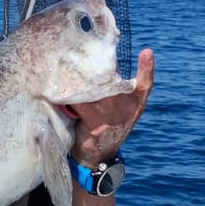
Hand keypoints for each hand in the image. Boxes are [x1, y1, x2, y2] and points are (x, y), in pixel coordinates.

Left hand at [67, 47, 154, 166]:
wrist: (97, 155)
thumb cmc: (106, 124)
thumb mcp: (117, 108)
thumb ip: (113, 88)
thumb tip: (91, 61)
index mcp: (134, 103)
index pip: (145, 84)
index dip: (147, 68)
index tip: (147, 52)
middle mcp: (125, 109)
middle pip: (111, 81)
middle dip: (96, 66)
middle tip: (81, 50)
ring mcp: (110, 117)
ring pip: (93, 89)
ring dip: (77, 79)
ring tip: (64, 65)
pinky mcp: (95, 124)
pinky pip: (79, 103)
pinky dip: (67, 96)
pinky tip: (57, 88)